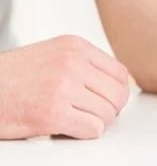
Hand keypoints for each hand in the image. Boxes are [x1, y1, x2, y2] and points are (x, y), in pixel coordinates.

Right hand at [0, 35, 129, 139]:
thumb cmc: (13, 77)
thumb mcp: (54, 55)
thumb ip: (83, 64)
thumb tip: (114, 83)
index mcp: (75, 47)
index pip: (120, 72)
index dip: (119, 92)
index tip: (111, 101)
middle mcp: (73, 63)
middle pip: (118, 94)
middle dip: (111, 110)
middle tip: (97, 116)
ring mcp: (64, 87)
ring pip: (107, 113)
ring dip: (96, 122)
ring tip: (77, 120)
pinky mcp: (52, 114)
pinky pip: (92, 128)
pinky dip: (85, 133)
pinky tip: (68, 128)